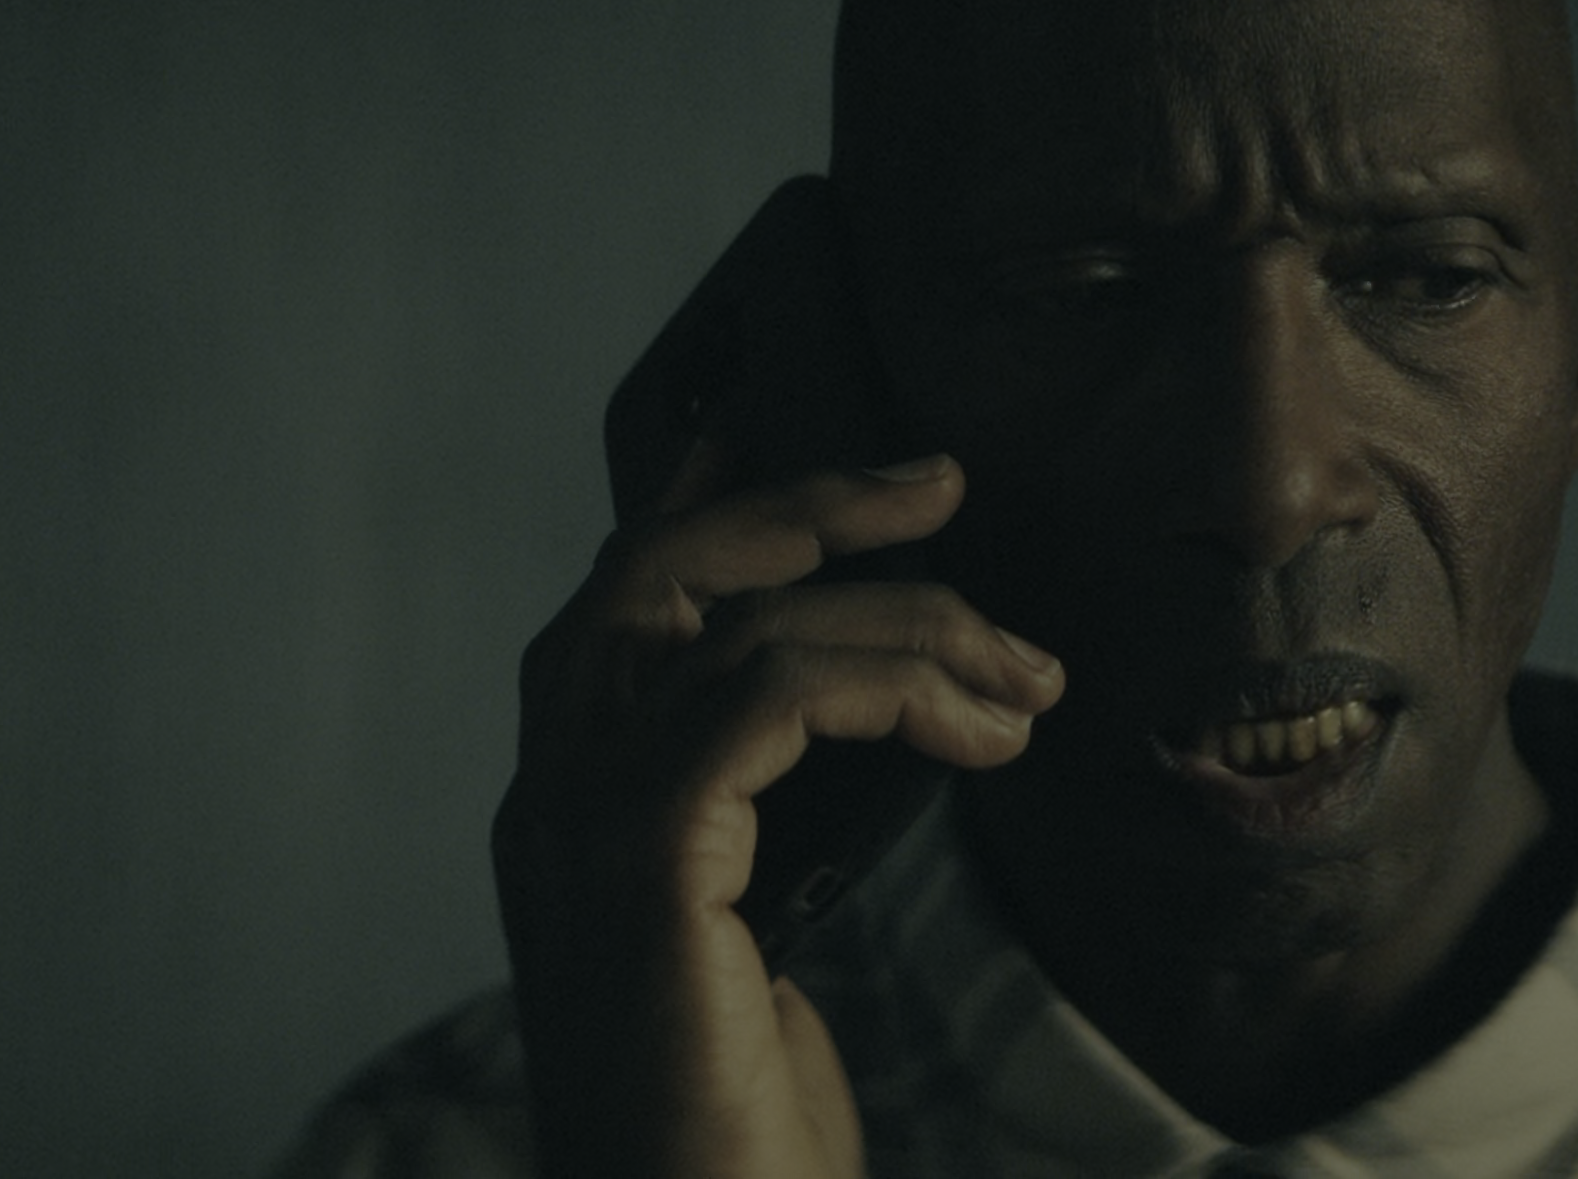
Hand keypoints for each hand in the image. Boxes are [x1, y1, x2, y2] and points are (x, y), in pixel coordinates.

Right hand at [492, 446, 1063, 1176]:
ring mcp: (574, 828)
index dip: (728, 502)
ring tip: (1029, 679)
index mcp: (570, 814)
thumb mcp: (762, 952)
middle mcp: (548, 803)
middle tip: (946, 484)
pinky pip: (759, 698)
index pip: (629, 606)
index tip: (850, 465)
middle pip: (659, 573)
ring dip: (907, 622)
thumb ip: (772, 836)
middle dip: (807, 504)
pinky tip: (982, 732)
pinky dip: (882, 682)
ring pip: (735, 626)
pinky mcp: (637, 862)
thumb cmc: (740, 1135)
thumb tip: (878, 735)